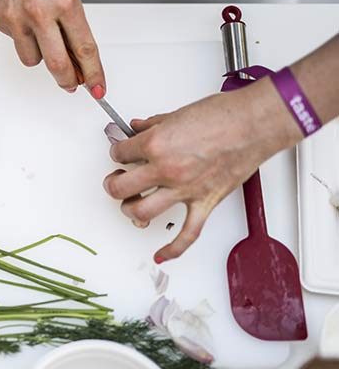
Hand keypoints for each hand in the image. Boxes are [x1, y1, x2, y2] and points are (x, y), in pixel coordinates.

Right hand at [0, 0, 104, 96]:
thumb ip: (71, 21)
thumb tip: (73, 52)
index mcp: (65, 2)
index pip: (84, 49)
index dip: (93, 74)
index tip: (98, 87)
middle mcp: (40, 13)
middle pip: (58, 66)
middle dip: (68, 80)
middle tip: (72, 84)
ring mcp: (15, 17)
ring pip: (32, 59)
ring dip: (41, 55)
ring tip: (40, 33)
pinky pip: (14, 40)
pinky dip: (21, 34)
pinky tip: (21, 12)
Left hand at [102, 79, 299, 261]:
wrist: (254, 124)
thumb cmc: (222, 115)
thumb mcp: (176, 114)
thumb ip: (152, 125)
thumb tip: (137, 128)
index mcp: (155, 145)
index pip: (120, 154)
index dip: (118, 153)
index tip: (122, 153)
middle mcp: (166, 170)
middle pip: (121, 187)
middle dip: (114, 184)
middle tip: (117, 180)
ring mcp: (185, 190)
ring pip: (142, 212)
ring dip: (130, 210)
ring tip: (130, 204)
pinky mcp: (205, 203)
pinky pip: (187, 234)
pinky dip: (173, 249)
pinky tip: (160, 254)